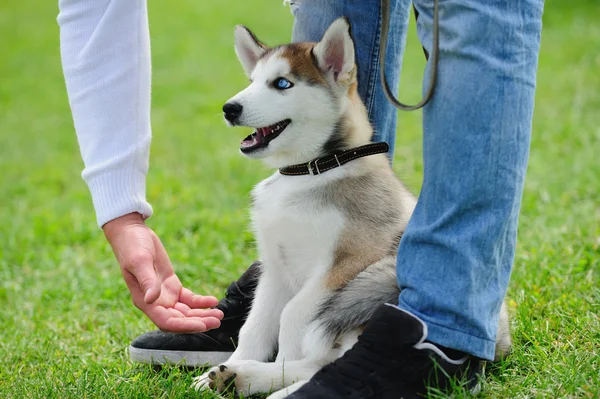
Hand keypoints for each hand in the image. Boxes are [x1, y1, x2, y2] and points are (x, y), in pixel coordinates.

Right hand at [103, 213, 222, 331]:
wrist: (132, 232)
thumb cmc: (131, 246)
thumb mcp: (139, 261)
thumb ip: (147, 281)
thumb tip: (152, 300)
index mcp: (144, 300)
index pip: (166, 321)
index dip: (184, 326)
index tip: (202, 325)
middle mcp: (155, 302)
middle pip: (179, 319)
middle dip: (198, 322)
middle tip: (217, 320)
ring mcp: (164, 294)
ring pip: (186, 311)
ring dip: (202, 314)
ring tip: (219, 313)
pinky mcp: (172, 285)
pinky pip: (188, 299)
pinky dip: (201, 301)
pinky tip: (213, 300)